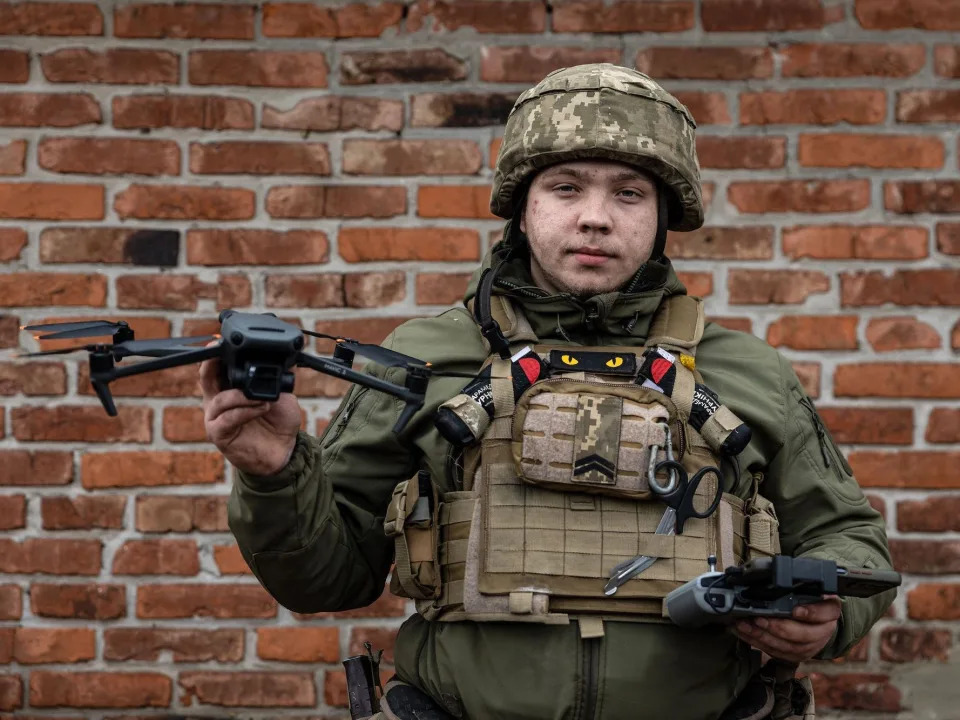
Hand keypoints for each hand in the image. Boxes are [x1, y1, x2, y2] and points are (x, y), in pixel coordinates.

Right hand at [199, 350, 302, 475]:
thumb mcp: (281, 395)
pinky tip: (260, 408)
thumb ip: (274, 380)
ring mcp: (217, 418)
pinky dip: (245, 411)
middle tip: (220, 353)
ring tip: (264, 399)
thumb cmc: (278, 423)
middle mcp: (219, 401)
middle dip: (212, 364)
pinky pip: (228, 418)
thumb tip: (279, 364)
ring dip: (243, 396)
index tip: (221, 340)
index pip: (217, 367)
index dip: (217, 353)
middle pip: (206, 377)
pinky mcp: (219, 434)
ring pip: (220, 399)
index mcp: (230, 388)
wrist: (284, 452)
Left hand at [733, 596, 841, 663]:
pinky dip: (758, 643)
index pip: (825, 612)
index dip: (811, 613)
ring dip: (763, 637)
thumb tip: (772, 577)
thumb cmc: (809, 600)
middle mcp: (823, 631)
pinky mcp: (797, 656)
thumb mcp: (810, 589)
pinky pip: (777, 653)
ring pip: (788, 647)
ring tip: (744, 626)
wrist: (817, 622)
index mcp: (829, 611)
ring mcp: (811, 647)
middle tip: (759, 619)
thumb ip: (799, 586)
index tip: (795, 611)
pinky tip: (744, 634)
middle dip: (778, 627)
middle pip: (803, 634)